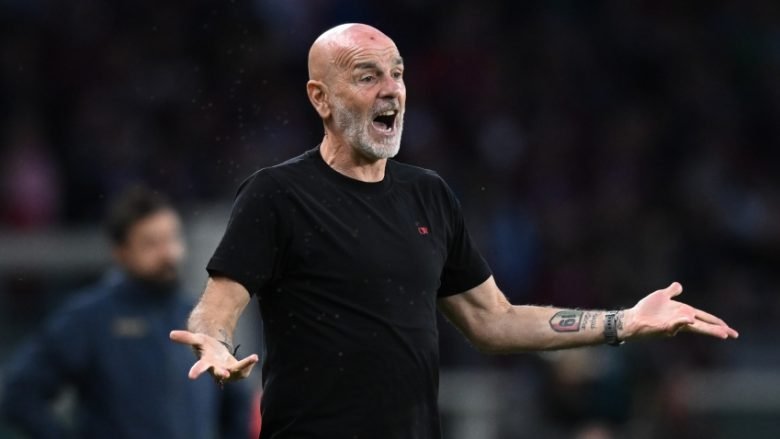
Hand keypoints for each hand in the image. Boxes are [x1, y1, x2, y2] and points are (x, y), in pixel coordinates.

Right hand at [169, 330, 258, 381]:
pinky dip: (249, 364)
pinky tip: (253, 357)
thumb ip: (186, 337)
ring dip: (245, 365)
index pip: (199, 366)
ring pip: (236, 372)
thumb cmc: (205, 347)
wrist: (216, 354)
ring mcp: (227, 372)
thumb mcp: (197, 339)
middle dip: (221, 373)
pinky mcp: (236, 372)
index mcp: (205, 362)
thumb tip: (171, 334)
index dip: (196, 371)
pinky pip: (244, 371)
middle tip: (224, 375)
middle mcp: (216, 369)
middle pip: (218, 373)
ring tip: (253, 357)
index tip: (191, 376)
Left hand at [621, 282, 738, 340]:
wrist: (632, 318)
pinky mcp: (664, 327)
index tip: (730, 329)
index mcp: (683, 312)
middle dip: (717, 330)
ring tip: (722, 333)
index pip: (704, 317)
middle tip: (732, 335)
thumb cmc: (647, 309)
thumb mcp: (661, 296)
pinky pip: (675, 325)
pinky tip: (689, 320)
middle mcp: (681, 320)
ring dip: (707, 328)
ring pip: (693, 326)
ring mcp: (674, 325)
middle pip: (703, 325)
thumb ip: (672, 291)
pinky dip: (682, 322)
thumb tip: (679, 285)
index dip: (717, 322)